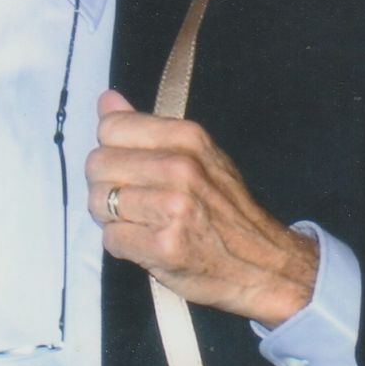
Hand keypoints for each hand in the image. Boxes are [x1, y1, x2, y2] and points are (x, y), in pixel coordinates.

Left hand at [86, 90, 318, 327]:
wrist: (267, 266)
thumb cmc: (225, 208)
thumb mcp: (195, 154)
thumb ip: (146, 127)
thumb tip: (107, 99)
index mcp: (186, 136)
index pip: (110, 127)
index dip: (110, 149)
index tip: (128, 167)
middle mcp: (180, 167)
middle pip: (97, 164)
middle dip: (105, 184)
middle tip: (133, 201)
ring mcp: (174, 207)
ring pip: (98, 201)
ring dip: (111, 217)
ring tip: (141, 222)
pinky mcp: (166, 247)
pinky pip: (110, 238)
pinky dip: (122, 244)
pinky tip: (146, 244)